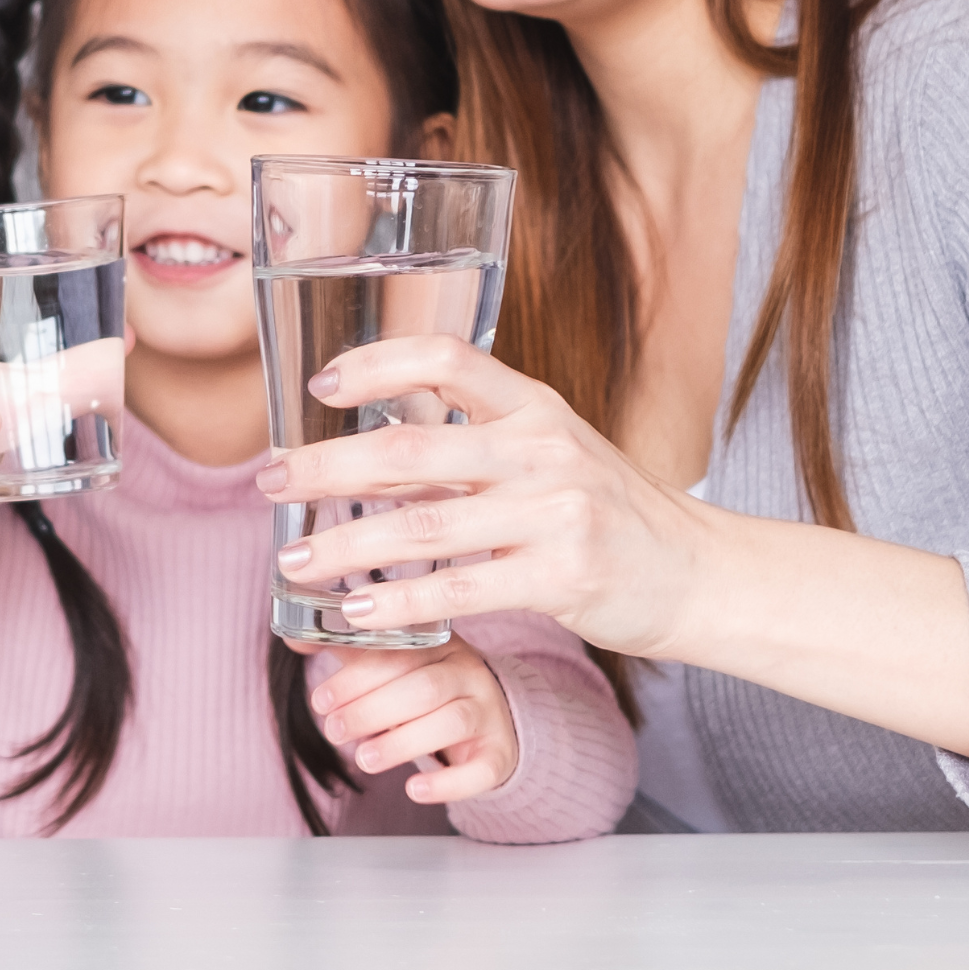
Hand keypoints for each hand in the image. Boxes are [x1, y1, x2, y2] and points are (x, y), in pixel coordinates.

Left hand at [262, 335, 968, 757]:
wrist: (698, 573)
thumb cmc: (608, 513)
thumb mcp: (553, 450)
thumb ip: (478, 438)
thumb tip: (378, 431)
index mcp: (536, 406)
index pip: (448, 357)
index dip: (377, 363)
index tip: (321, 386)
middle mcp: (543, 448)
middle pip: (414, 447)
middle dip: (328, 466)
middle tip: (270, 481)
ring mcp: (555, 511)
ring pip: (424, 526)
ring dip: (347, 546)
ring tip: (296, 559)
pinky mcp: (562, 574)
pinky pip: (460, 590)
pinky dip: (398, 604)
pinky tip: (355, 612)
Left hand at [312, 635, 518, 803]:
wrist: (492, 723)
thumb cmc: (429, 692)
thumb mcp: (395, 668)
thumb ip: (350, 654)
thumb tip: (294, 641)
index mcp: (439, 644)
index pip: (399, 653)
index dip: (356, 678)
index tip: (320, 701)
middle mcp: (469, 673)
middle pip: (423, 688)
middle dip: (370, 711)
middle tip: (333, 732)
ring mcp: (488, 713)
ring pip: (451, 721)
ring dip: (400, 743)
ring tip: (363, 760)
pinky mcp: (499, 754)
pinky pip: (481, 769)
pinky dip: (447, 783)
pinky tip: (413, 790)